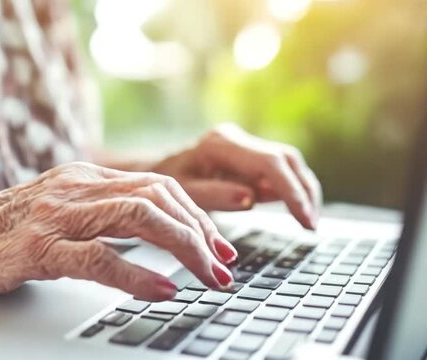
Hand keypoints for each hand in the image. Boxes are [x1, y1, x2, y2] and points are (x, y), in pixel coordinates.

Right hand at [0, 162, 236, 301]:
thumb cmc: (10, 232)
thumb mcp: (64, 210)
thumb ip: (106, 212)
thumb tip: (157, 227)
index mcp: (85, 177)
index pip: (158, 185)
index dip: (198, 212)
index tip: (222, 242)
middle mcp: (76, 188)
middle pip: (157, 196)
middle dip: (201, 231)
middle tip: (226, 265)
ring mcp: (57, 216)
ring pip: (137, 217)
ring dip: (183, 247)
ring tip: (209, 276)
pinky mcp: (39, 248)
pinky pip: (97, 257)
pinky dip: (137, 274)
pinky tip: (164, 289)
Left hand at [152, 124, 321, 228]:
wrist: (151, 175)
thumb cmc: (161, 187)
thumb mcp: (180, 195)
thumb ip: (213, 196)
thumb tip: (249, 198)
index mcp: (219, 144)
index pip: (269, 164)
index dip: (292, 192)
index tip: (305, 220)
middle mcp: (235, 139)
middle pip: (286, 159)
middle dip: (304, 191)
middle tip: (311, 226)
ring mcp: (244, 146)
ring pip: (289, 163)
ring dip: (303, 191)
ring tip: (308, 222)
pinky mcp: (249, 158)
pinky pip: (280, 171)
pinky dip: (292, 191)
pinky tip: (297, 213)